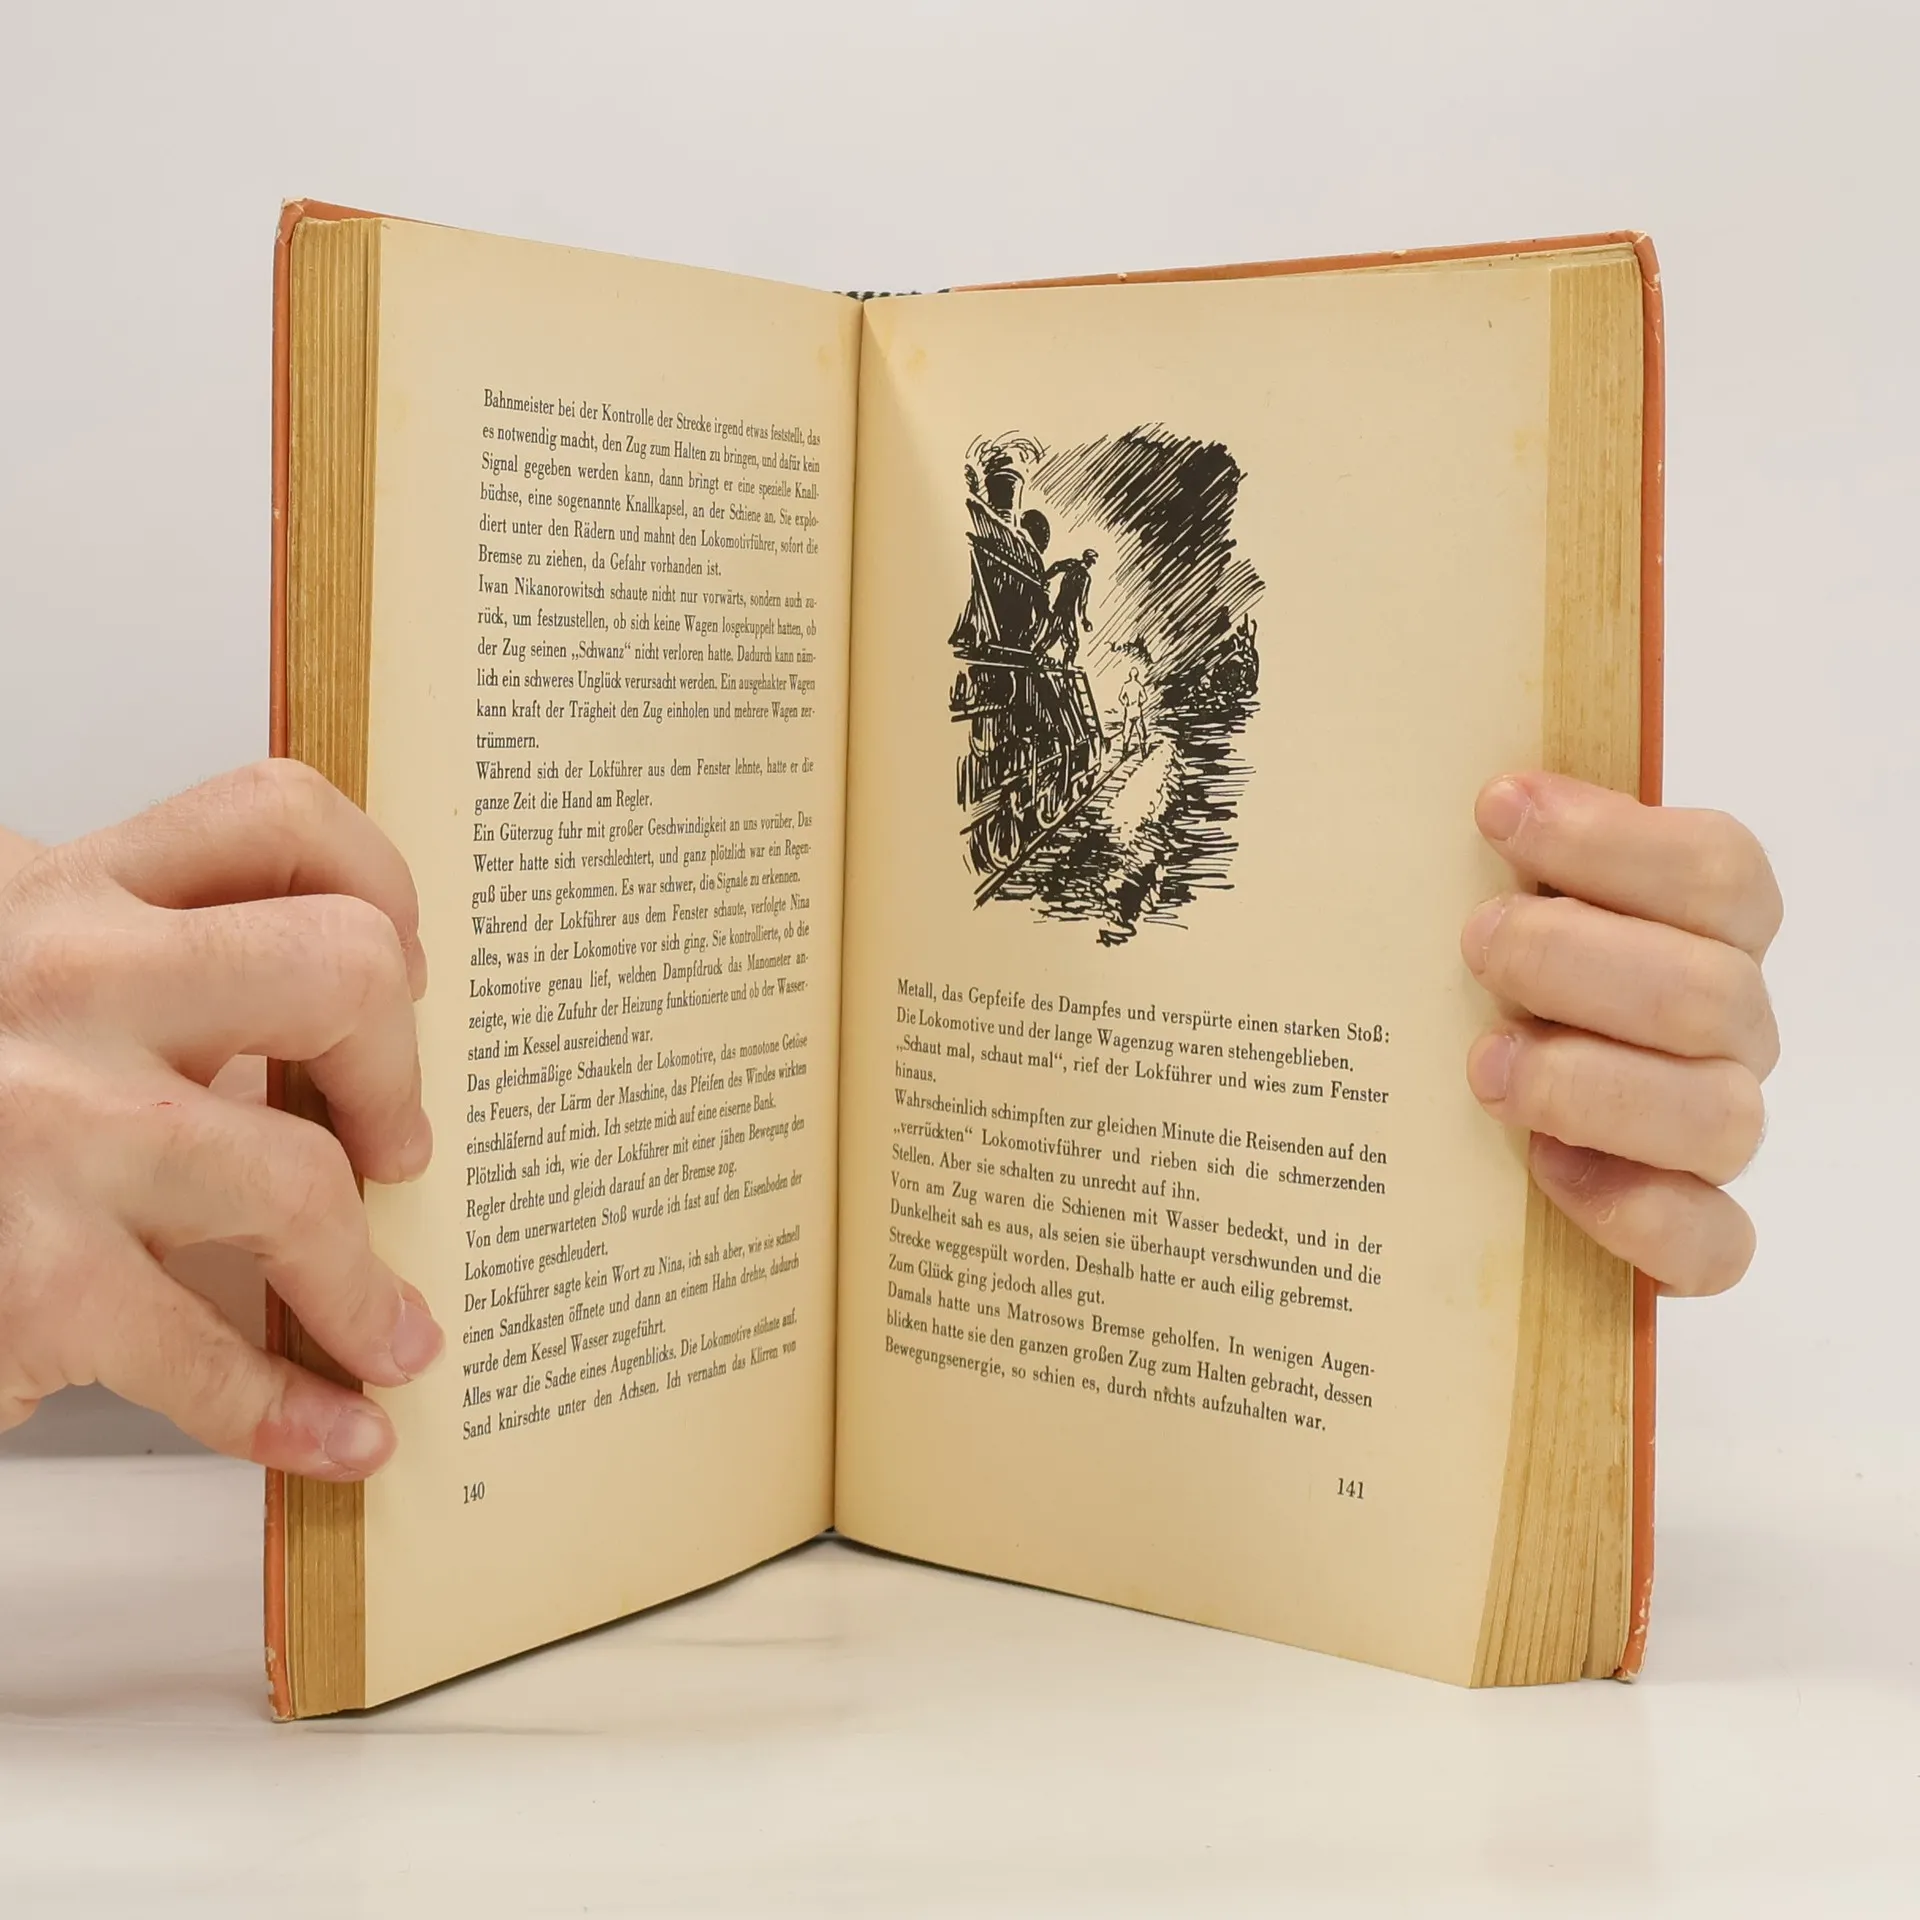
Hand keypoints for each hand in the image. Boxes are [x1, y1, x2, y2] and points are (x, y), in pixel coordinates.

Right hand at [0, 762, 442, 1476]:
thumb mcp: (10, 978)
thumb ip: (138, 964)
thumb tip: (338, 1031)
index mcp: (62, 895)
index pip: (275, 821)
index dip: (379, 888)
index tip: (407, 967)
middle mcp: (59, 985)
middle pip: (340, 972)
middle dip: (395, 1071)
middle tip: (393, 1146)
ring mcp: (46, 1129)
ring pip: (304, 1180)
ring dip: (365, 1283)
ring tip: (392, 1333)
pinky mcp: (31, 1279)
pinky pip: (210, 1352)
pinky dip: (291, 1409)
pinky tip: (334, 1432)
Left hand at [1461, 772, 1780, 1295]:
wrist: (1452, 1125)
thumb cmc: (1478, 976)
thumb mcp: (1478, 892)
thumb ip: (1495, 849)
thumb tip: (1460, 791)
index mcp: (1705, 927)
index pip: (1718, 869)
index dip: (1613, 838)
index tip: (1496, 810)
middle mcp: (1728, 1029)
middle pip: (1711, 991)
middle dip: (1580, 961)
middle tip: (1477, 944)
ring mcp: (1712, 1132)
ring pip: (1720, 1116)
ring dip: (1592, 1085)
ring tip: (1485, 1066)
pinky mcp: (1688, 1232)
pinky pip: (1710, 1241)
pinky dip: (1631, 1210)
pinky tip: (1542, 1170)